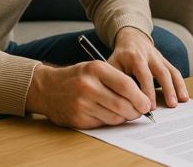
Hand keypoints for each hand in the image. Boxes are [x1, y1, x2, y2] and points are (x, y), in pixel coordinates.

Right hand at [26, 61, 149, 128]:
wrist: (46, 88)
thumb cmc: (76, 77)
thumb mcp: (94, 68)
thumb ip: (116, 78)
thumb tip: (140, 96)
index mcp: (95, 69)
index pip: (125, 84)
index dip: (140, 96)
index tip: (146, 103)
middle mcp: (88, 86)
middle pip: (122, 104)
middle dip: (136, 111)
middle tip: (140, 111)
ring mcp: (82, 104)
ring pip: (115, 117)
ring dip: (125, 118)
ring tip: (127, 113)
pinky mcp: (78, 119)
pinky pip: (103, 124)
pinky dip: (111, 121)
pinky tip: (111, 115)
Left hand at [109, 27, 188, 110]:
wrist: (132, 38)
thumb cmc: (121, 56)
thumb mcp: (113, 64)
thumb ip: (117, 80)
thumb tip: (120, 100)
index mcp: (136, 57)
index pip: (144, 76)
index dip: (148, 92)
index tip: (149, 107)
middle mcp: (150, 56)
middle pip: (162, 73)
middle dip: (168, 90)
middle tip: (171, 105)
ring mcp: (160, 58)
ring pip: (171, 72)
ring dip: (177, 87)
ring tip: (182, 101)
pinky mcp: (165, 61)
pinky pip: (175, 72)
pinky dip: (181, 84)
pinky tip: (184, 95)